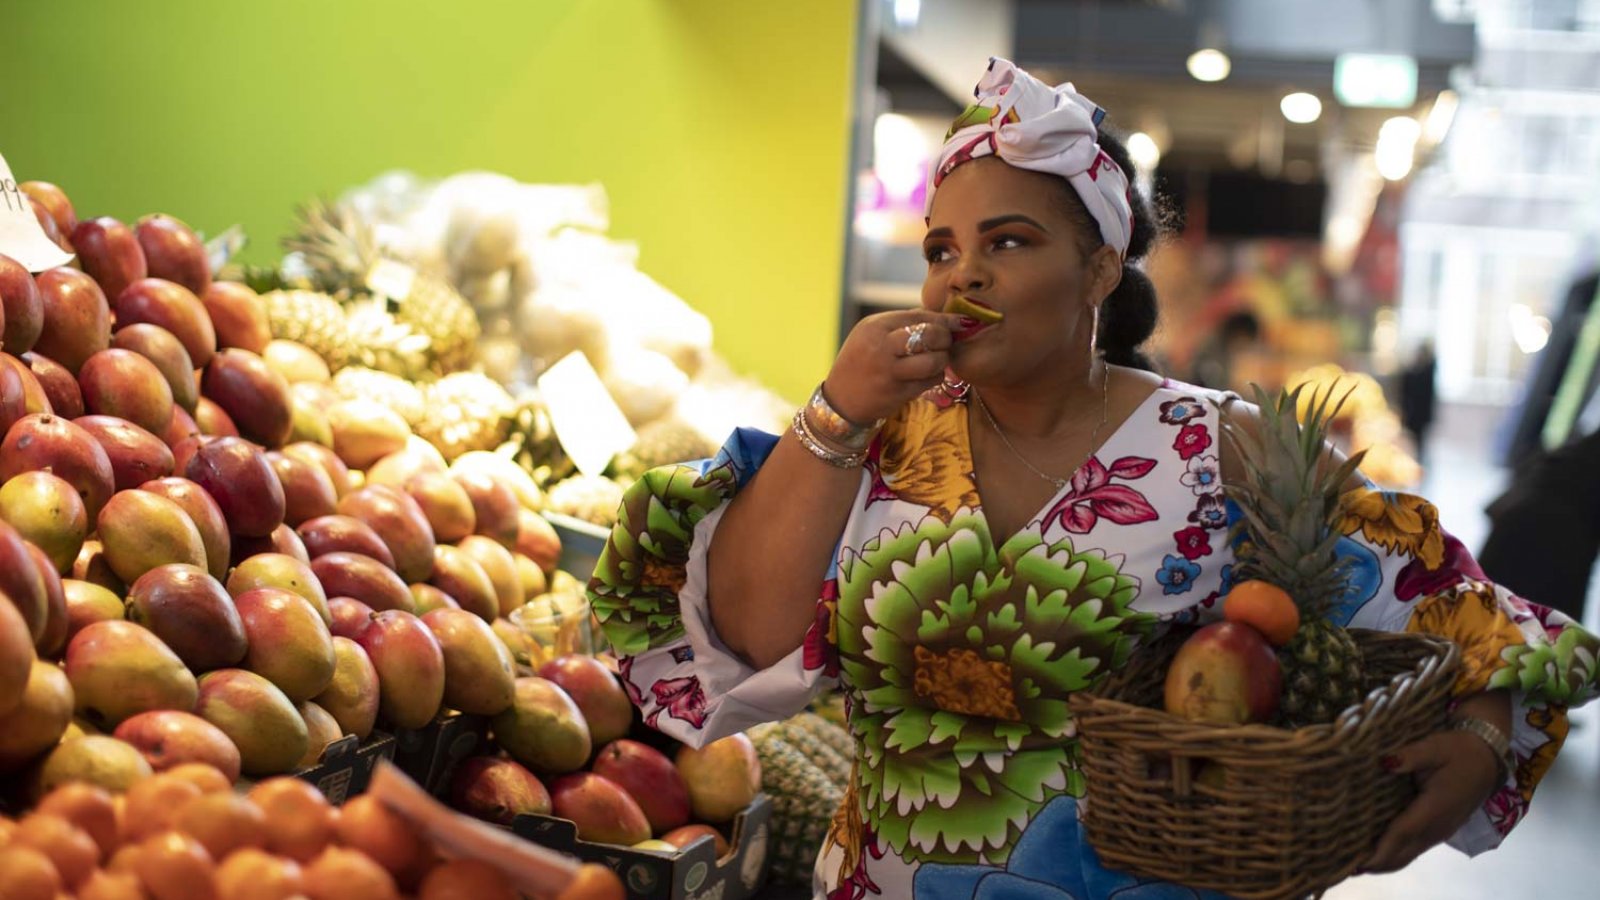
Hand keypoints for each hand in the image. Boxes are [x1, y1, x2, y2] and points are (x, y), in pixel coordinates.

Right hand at [822, 311, 966, 424]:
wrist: (841, 398)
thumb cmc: (861, 361)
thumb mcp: (870, 333)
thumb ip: (901, 323)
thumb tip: (939, 317)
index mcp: (874, 327)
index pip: (919, 317)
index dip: (944, 319)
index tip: (960, 322)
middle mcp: (881, 347)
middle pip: (929, 335)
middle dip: (946, 338)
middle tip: (946, 342)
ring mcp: (890, 372)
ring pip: (934, 360)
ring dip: (943, 359)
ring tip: (938, 359)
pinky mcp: (898, 393)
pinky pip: (930, 381)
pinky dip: (936, 376)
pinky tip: (929, 374)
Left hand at [1362, 729, 1504, 873]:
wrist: (1489, 759)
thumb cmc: (1459, 751)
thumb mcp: (1435, 747)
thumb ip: (1410, 756)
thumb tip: (1385, 762)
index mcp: (1434, 808)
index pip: (1402, 833)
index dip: (1379, 850)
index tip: (1357, 862)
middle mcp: (1437, 827)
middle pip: (1402, 854)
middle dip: (1375, 863)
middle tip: (1344, 866)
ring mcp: (1440, 832)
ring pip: (1408, 855)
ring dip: (1383, 862)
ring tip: (1354, 863)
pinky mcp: (1439, 831)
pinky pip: (1414, 849)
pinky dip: (1394, 855)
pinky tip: (1375, 852)